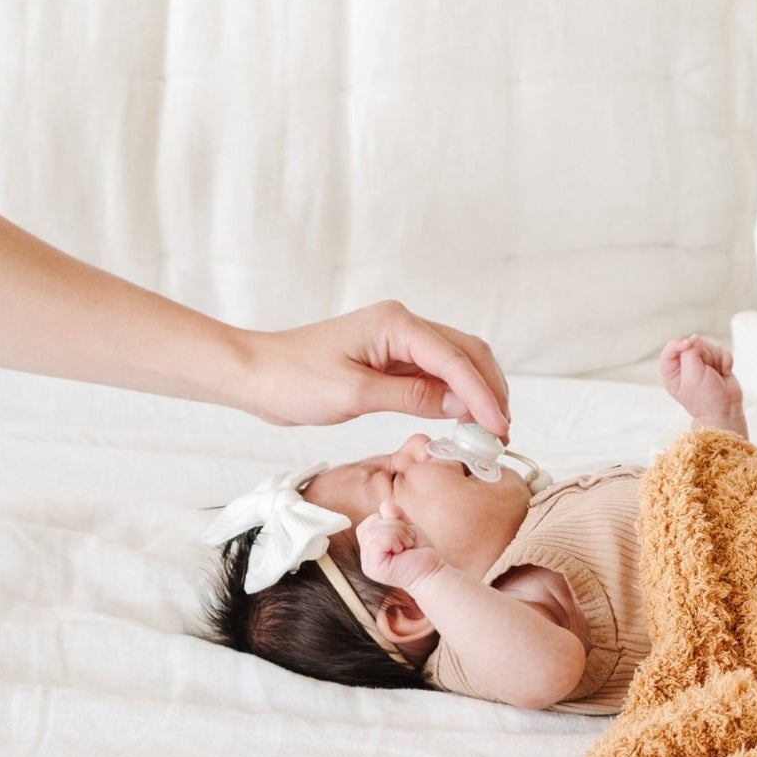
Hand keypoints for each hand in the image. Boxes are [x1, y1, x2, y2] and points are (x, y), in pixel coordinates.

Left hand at [233, 301, 509, 435]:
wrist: (255, 373)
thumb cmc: (293, 380)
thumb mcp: (355, 394)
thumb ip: (413, 396)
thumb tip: (462, 405)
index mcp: (396, 324)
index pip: (456, 360)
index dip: (483, 396)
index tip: (499, 429)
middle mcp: (404, 323)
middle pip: (467, 353)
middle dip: (490, 391)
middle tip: (501, 433)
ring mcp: (399, 338)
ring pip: (456, 362)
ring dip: (477, 393)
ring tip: (489, 430)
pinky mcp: (392, 356)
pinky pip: (435, 372)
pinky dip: (455, 394)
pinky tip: (462, 419)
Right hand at [356, 500, 442, 589]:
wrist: (431, 571)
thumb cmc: (419, 552)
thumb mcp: (406, 527)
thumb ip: (395, 515)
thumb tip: (385, 504)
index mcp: (370, 547)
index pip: (369, 522)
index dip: (388, 521)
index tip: (404, 534)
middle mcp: (366, 557)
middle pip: (371, 525)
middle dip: (395, 525)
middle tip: (408, 540)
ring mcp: (368, 564)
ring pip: (375, 531)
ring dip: (398, 532)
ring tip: (406, 544)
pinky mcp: (374, 567)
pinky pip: (378, 541)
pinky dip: (395, 538)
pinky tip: (403, 549)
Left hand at [661, 334, 745, 431]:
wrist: (726, 410)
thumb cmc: (706, 399)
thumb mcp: (692, 375)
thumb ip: (690, 353)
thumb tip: (694, 338)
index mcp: (672, 371)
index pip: (671, 348)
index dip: (680, 343)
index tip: (689, 345)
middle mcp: (686, 366)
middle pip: (694, 344)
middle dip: (704, 354)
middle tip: (707, 371)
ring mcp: (701, 364)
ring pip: (709, 346)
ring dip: (716, 358)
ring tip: (716, 374)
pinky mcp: (716, 363)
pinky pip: (721, 350)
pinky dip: (725, 360)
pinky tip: (724, 372)